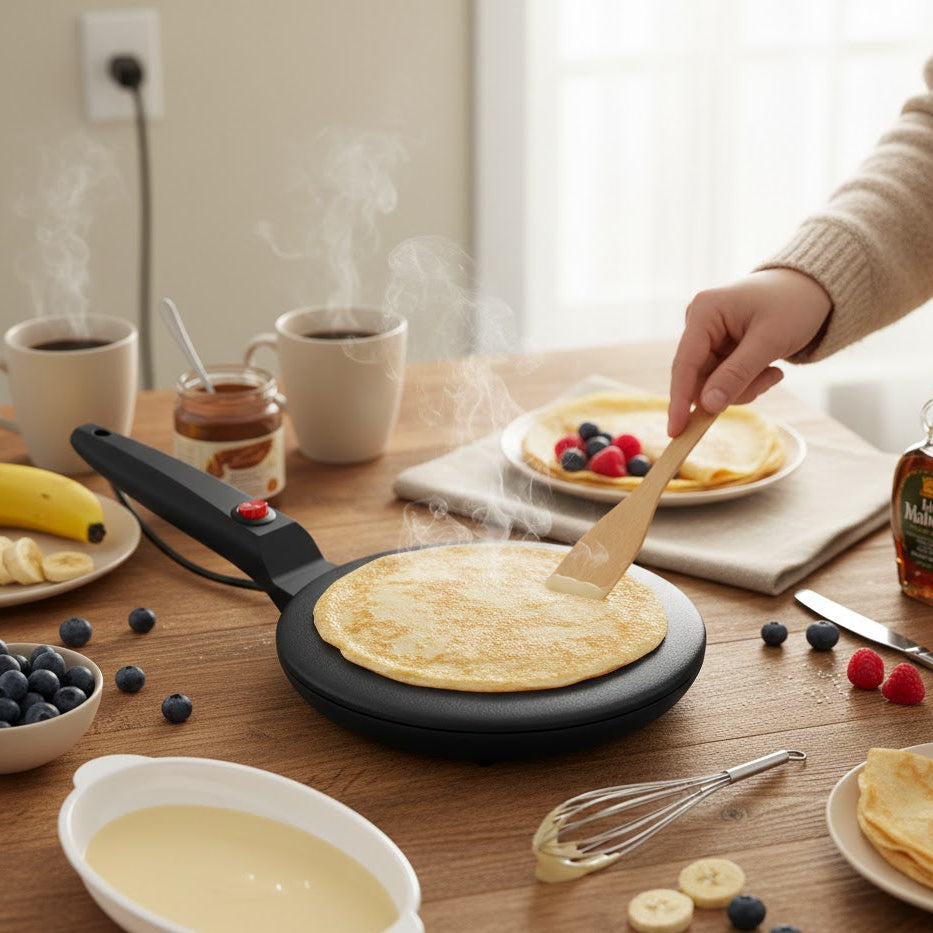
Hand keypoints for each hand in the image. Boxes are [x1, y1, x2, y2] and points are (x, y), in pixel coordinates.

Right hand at [667, 268, 831, 434]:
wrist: (813, 289)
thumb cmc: (794, 305)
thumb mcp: (770, 341)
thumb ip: (736, 374)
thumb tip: (707, 406)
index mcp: (704, 312)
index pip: (685, 364)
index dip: (680, 400)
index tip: (676, 431)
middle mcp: (698, 323)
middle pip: (699, 378)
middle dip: (732, 389)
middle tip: (769, 380)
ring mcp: (707, 336)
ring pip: (712, 383)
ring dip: (744, 386)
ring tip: (774, 372)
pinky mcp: (717, 347)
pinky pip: (722, 379)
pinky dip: (746, 381)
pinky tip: (769, 368)